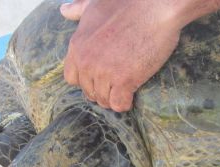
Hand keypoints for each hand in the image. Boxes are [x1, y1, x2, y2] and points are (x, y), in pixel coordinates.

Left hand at [60, 0, 181, 111]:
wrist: (155, 6)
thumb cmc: (128, 3)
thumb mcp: (96, 4)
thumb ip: (79, 10)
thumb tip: (64, 10)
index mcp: (77, 46)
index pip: (71, 78)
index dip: (86, 79)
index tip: (100, 75)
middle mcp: (86, 61)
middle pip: (88, 91)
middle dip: (101, 90)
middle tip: (116, 84)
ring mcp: (104, 72)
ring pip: (103, 100)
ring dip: (114, 98)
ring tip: (125, 90)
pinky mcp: (124, 81)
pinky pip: (118, 104)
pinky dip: (125, 103)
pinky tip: (132, 94)